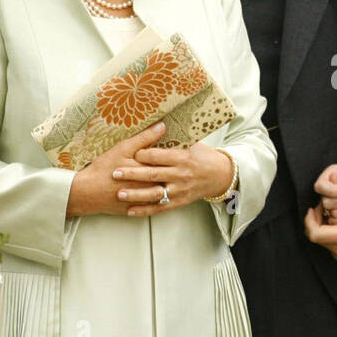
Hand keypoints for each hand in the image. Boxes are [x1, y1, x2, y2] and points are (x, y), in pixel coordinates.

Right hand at [66, 122, 170, 217]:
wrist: (87, 192)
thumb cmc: (104, 169)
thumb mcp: (123, 149)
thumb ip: (144, 138)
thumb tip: (162, 126)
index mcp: (148, 170)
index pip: (169, 163)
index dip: (175, 157)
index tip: (179, 153)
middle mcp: (149, 186)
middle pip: (168, 179)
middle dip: (174, 172)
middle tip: (177, 166)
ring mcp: (144, 199)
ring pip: (164, 193)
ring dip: (169, 187)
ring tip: (170, 178)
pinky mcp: (139, 209)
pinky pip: (154, 206)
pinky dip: (158, 199)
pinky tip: (161, 193)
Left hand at [117, 142, 232, 215]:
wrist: (221, 176)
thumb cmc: (205, 157)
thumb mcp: (193, 144)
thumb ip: (174, 139)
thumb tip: (157, 125)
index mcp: (183, 158)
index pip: (158, 156)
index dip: (142, 154)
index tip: (130, 153)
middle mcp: (180, 175)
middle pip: (153, 174)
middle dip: (133, 174)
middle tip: (115, 172)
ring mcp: (179, 190)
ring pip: (154, 194)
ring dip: (136, 195)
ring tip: (119, 193)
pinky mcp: (179, 202)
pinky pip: (160, 208)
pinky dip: (145, 210)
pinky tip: (130, 211)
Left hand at [304, 204, 336, 260]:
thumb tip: (323, 199)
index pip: (315, 233)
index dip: (309, 220)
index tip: (313, 208)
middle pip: (315, 237)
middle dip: (314, 221)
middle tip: (320, 208)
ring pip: (321, 240)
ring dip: (320, 226)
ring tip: (328, 213)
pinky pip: (328, 244)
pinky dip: (327, 233)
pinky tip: (334, 222)